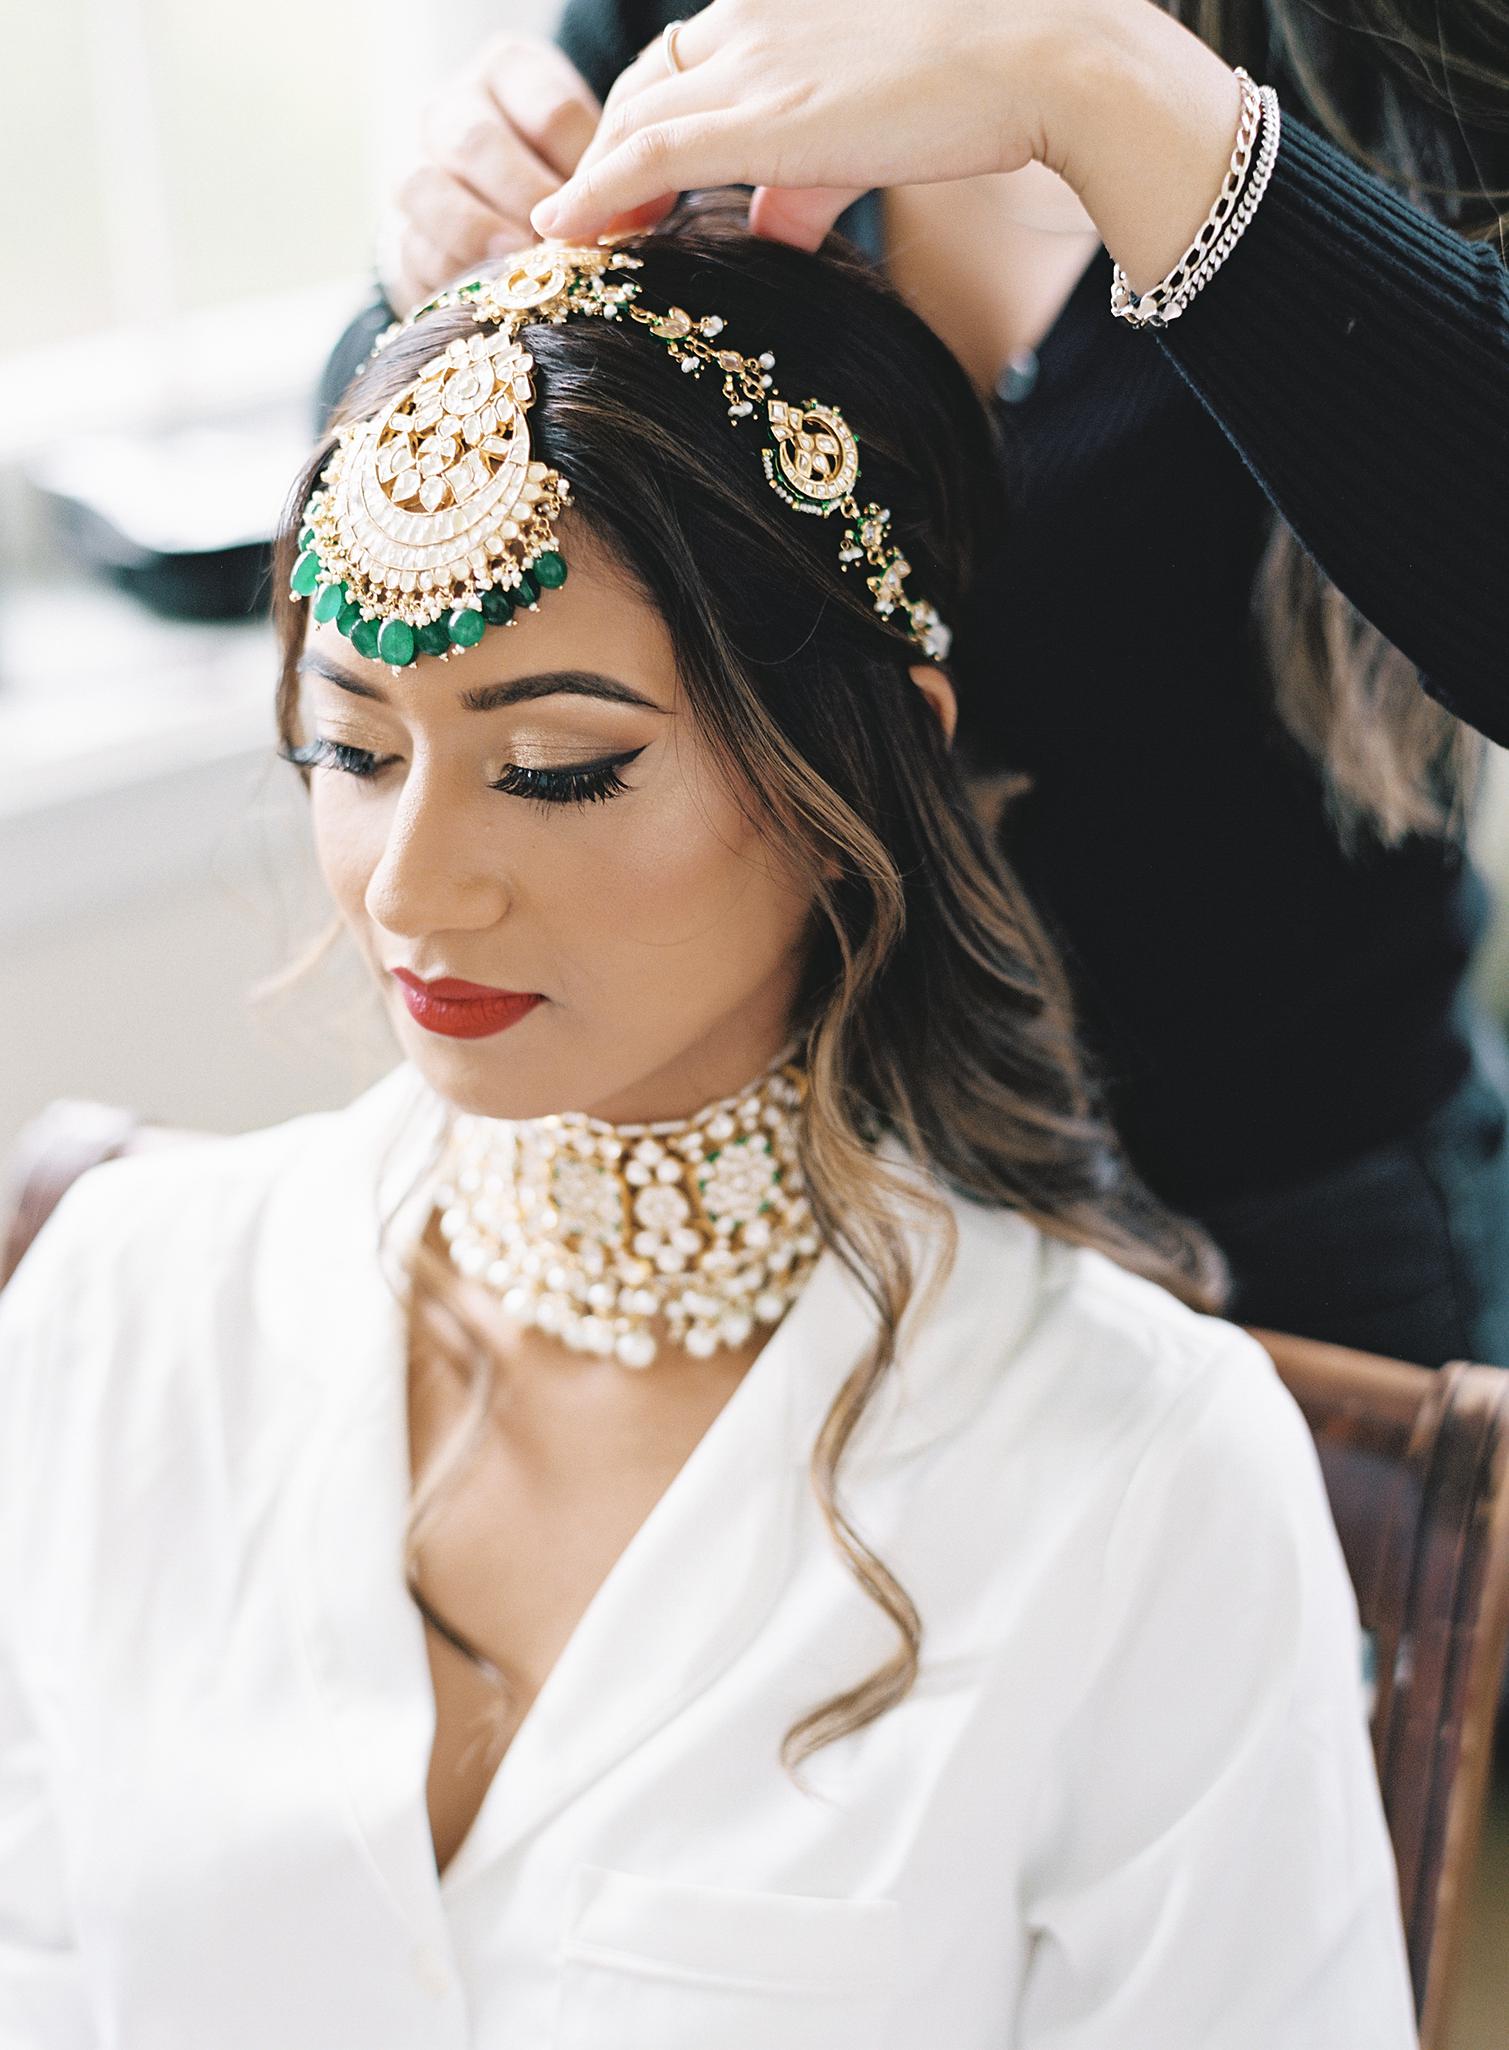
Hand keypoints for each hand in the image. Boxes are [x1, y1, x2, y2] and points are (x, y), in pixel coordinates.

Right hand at [375, 36, 603, 313]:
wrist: (504, 223)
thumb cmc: (566, 183)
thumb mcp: (594, 162)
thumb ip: (610, 175)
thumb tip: (634, 208)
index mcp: (509, 72)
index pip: (551, 112)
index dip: (584, 169)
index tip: (610, 213)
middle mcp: (450, 108)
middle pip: (476, 142)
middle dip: (525, 199)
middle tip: (562, 244)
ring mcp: (415, 164)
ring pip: (424, 186)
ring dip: (477, 232)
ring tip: (521, 266)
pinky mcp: (402, 232)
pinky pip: (414, 248)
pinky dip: (453, 273)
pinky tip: (492, 292)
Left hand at [529, 0, 1113, 249]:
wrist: (1045, 59)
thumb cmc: (984, 87)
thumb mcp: (877, 127)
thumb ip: (812, 179)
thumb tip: (775, 230)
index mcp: (781, 6)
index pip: (681, 65)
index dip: (646, 127)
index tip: (630, 191)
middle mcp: (752, 20)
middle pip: (643, 91)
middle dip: (607, 159)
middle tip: (591, 225)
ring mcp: (753, 64)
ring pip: (632, 122)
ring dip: (593, 185)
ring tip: (572, 239)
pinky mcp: (761, 117)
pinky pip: (645, 157)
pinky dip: (593, 195)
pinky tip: (563, 230)